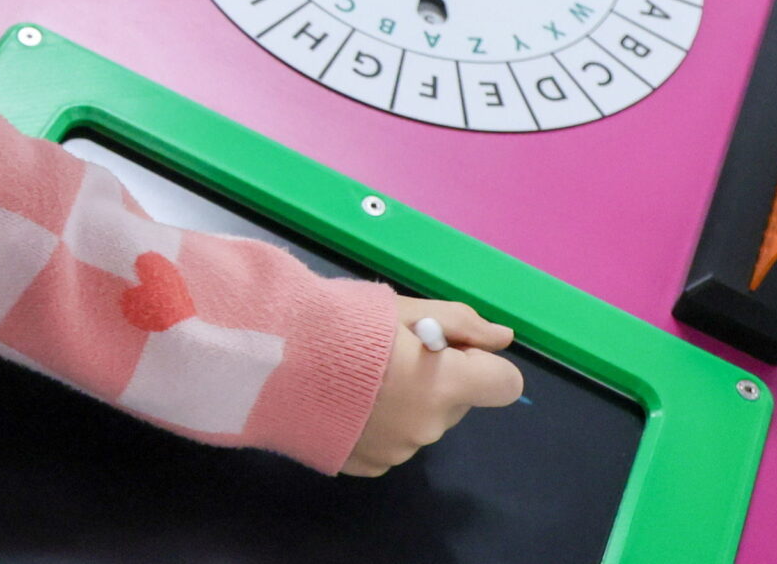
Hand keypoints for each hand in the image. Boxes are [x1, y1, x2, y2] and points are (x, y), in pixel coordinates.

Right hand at [342, 296, 523, 475]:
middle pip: (456, 402)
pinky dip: (377, 425)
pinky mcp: (368, 467)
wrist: (271, 360)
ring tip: (357, 379)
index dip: (480, 362)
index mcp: (445, 385)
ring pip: (422, 422)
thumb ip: (462, 324)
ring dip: (405, 403)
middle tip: (389, 356)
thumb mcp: (405, 310)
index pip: (505, 384)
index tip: (444, 349)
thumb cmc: (341, 324)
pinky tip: (345, 403)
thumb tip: (503, 338)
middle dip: (436, 379)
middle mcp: (428, 427)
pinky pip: (391, 443)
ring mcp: (398, 452)